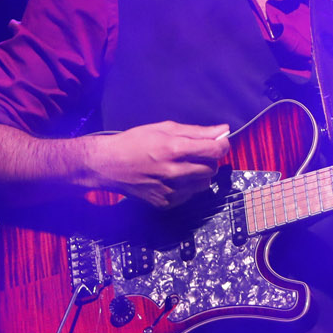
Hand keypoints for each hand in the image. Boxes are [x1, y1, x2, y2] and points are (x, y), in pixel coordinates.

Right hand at [92, 120, 230, 207]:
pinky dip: (187, 186)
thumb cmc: (135, 142)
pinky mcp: (165, 203)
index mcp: (174, 149)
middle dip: (209, 159)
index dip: (222, 145)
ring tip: (184, 165)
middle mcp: (174, 172)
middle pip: (212, 168)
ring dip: (200, 174)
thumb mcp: (164, 128)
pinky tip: (173, 177)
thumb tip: (222, 130)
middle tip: (197, 153)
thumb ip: (196, 131)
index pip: (214, 151)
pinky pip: (190, 195)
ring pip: (204, 183)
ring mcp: (170, 190)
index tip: (220, 143)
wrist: (109, 165)